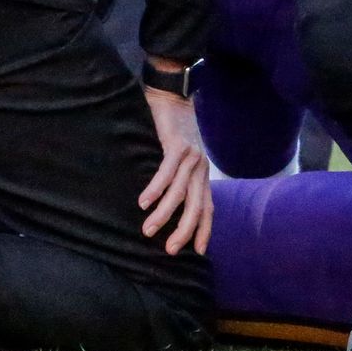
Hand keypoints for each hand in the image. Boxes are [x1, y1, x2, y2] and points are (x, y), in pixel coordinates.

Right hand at [139, 86, 212, 255]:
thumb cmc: (172, 131)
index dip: (204, 230)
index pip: (207, 208)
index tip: (197, 252)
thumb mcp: (179, 159)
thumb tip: (163, 205)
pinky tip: (144, 203)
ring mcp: (190, 157)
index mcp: (202, 174)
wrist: (172, 97)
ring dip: (164, 213)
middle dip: (184, 230)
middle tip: (170, 250)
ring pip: (180, 192)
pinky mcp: (176, 146)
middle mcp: (200, 168)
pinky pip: (166, 172)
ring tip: (148, 230)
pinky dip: (156, 189)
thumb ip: (177, 179)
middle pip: (197, 206)